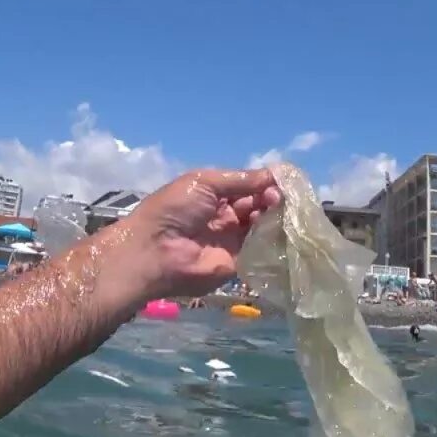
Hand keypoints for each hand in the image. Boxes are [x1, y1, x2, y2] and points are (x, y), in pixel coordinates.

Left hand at [122, 168, 281, 298]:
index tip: (281, 181)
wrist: (155, 252)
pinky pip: (260, 249)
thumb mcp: (205, 182)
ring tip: (279, 210)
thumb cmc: (175, 209)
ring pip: (262, 225)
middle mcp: (224, 216)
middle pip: (257, 205)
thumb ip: (241, 179)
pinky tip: (281, 228)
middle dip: (271, 198)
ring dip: (273, 216)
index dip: (264, 182)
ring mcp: (232, 240)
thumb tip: (276, 175)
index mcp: (213, 194)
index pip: (247, 186)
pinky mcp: (237, 262)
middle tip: (278, 198)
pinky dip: (273, 238)